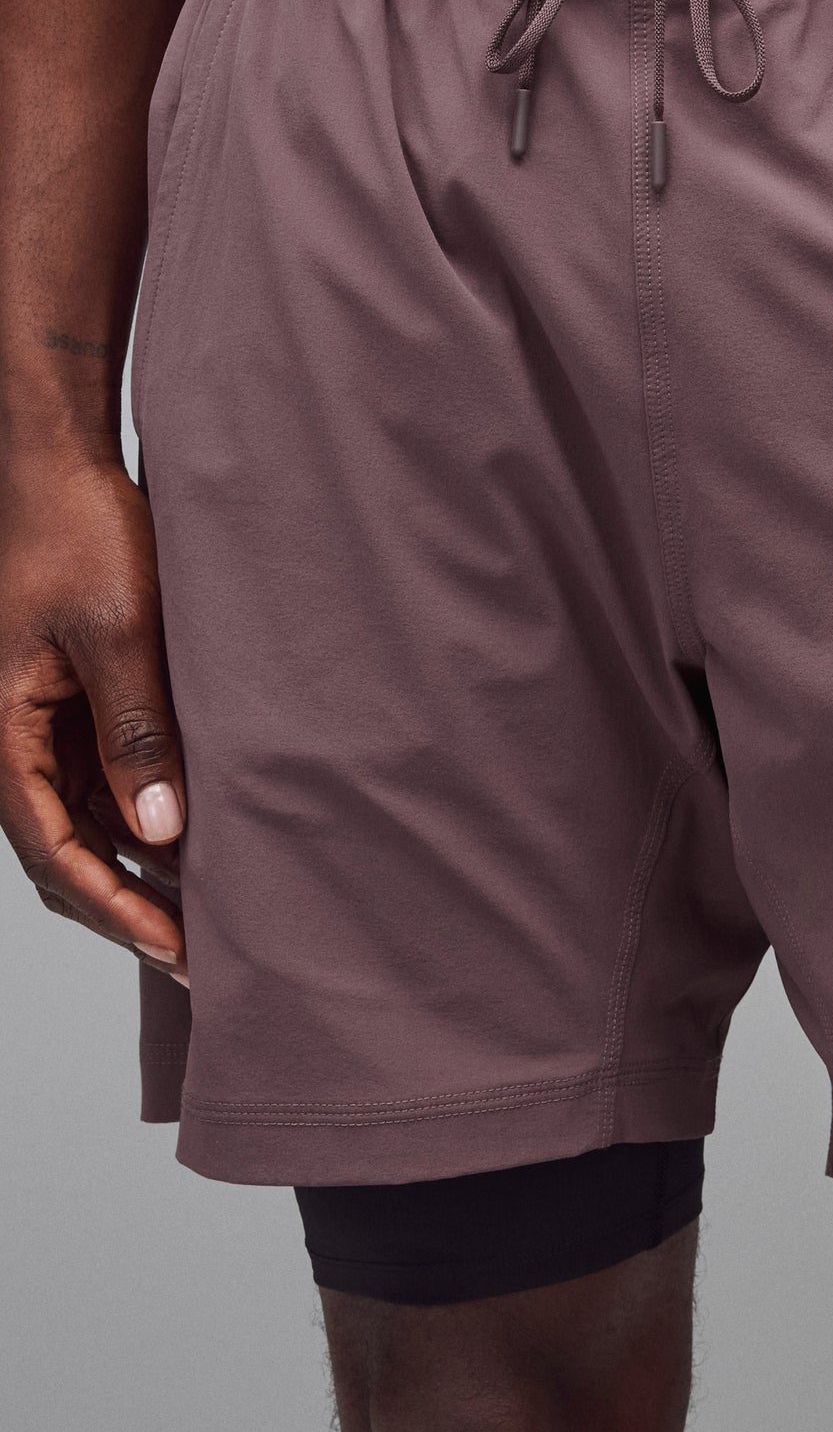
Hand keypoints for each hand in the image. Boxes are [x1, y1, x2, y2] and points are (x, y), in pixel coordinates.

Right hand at [0, 451, 186, 981]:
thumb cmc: (81, 536)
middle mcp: (18, 746)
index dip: (115, 912)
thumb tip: (161, 830)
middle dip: (130, 913)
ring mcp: (46, 732)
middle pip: (68, 858)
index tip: (176, 951)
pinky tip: (198, 847)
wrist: (63, 471)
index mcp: (6, 737)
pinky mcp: (77, 711)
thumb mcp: (119, 631)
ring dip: (141, 876)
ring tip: (212, 918)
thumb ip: (136, 728)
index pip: (55, 855)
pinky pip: (107, 788)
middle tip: (204, 960)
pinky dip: (147, 825)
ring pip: (90, 830)